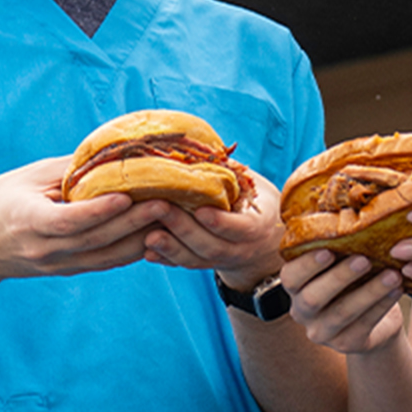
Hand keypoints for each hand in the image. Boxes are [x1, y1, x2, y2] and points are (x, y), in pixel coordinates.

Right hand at [0, 156, 169, 279]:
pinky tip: (156, 233)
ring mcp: (57, 265)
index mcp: (28, 222)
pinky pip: (106, 261)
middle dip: (134, 222)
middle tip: (167, 202)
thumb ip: (69, 170)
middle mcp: (44, 250)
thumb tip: (113, 152)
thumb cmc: (1, 200)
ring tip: (171, 218)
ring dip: (141, 238)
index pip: (67, 221)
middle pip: (95, 239)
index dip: (98, 210)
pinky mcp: (69, 270)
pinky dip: (132, 249)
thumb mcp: (29, 177)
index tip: (126, 194)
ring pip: (106, 256)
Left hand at [140, 170, 288, 286]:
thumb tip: (204, 146)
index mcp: (255, 226)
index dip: (220, 222)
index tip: (200, 210)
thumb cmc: (255, 202)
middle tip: (161, 209)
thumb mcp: (253, 186)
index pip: (239, 228)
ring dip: (171, 248)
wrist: (264, 241)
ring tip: (149, 236)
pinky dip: (166, 259)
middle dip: (184, 229)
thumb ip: (230, 172)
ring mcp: (221, 260)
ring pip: (195, 259)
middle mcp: (239, 248)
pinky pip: (185, 264)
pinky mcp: (205, 264)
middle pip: (210, 245)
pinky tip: (147, 252)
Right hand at [281, 249, 408, 354]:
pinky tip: (397, 289)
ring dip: (368, 292)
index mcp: (296, 285)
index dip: (306, 265)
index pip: (290, 277)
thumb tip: (349, 204)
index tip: (328, 251)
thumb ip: (339, 240)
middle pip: (313, 298)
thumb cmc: (356, 276)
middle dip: (339, 277)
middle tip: (365, 259)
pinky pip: (363, 326)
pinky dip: (382, 306)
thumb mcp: (343, 259)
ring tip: (392, 274)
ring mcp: (322, 331)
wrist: (375, 316)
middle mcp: (302, 311)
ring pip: (341, 313)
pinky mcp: (345, 345)